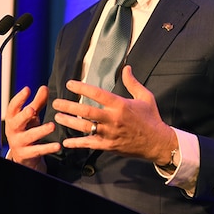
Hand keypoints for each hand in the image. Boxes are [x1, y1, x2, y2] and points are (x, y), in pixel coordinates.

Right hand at [4, 85, 60, 169]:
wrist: (23, 154)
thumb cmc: (26, 130)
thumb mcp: (31, 116)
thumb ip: (37, 103)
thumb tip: (44, 88)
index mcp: (12, 118)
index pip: (12, 107)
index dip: (19, 98)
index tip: (27, 89)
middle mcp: (13, 130)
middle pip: (16, 121)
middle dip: (24, 115)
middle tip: (32, 109)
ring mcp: (18, 143)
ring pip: (29, 136)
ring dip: (41, 131)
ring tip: (52, 126)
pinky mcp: (26, 154)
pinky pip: (37, 151)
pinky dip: (48, 148)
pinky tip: (57, 145)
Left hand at [53, 65, 176, 164]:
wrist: (157, 142)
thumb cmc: (151, 118)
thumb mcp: (145, 97)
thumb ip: (132, 82)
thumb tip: (126, 68)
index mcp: (121, 105)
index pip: (97, 94)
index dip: (81, 88)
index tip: (69, 84)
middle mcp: (113, 119)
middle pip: (86, 112)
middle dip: (68, 106)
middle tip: (56, 103)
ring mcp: (110, 134)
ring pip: (85, 128)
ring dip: (69, 122)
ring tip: (57, 117)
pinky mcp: (108, 146)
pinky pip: (89, 144)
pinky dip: (77, 143)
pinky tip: (66, 142)